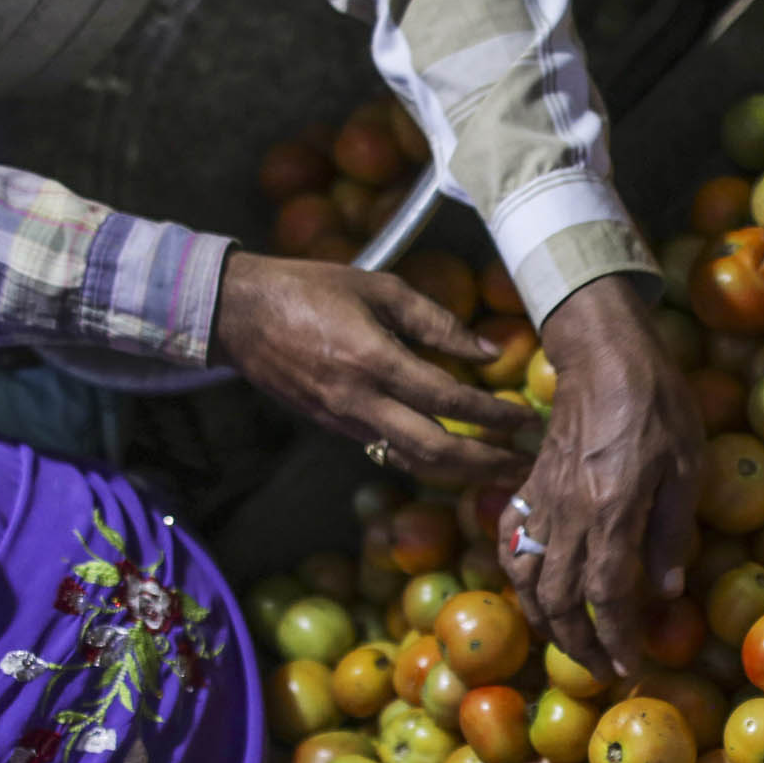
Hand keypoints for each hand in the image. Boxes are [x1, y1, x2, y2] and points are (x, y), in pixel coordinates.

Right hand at [213, 252, 532, 480]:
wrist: (238, 313)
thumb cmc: (310, 289)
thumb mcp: (379, 289)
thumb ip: (437, 322)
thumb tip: (489, 352)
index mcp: (374, 360)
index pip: (448, 400)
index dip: (493, 415)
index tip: (526, 420)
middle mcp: (361, 400)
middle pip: (435, 450)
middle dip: (485, 464)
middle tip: (524, 467)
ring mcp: (346, 421)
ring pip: (413, 461)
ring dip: (460, 473)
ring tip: (499, 473)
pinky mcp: (335, 428)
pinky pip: (390, 452)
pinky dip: (427, 461)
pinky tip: (455, 461)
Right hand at [505, 275, 702, 678]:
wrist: (605, 355)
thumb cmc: (659, 405)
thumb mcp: (687, 468)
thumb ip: (673, 533)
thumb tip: (666, 594)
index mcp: (611, 511)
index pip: (606, 596)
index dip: (616, 639)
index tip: (629, 665)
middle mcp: (568, 514)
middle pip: (560, 600)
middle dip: (579, 644)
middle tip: (603, 667)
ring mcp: (542, 501)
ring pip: (527, 579)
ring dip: (545, 621)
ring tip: (570, 642)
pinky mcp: (530, 487)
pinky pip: (509, 543)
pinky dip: (516, 577)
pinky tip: (533, 593)